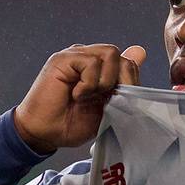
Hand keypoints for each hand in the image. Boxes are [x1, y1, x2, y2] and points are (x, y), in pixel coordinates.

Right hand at [13, 43, 145, 151]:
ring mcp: (76, 56)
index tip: (118, 101)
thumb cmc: (72, 123)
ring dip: (105, 81)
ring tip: (89, 96)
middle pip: (121, 56)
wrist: (44, 133)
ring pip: (110, 54)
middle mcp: (89, 58)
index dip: (129, 82)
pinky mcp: (64, 59)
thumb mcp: (107, 106)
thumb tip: (140, 51)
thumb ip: (124, 82)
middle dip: (122, 81)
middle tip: (105, 100)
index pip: (128, 63)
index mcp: (100, 69)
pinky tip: (77, 95)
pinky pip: (91, 62)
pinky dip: (89, 83)